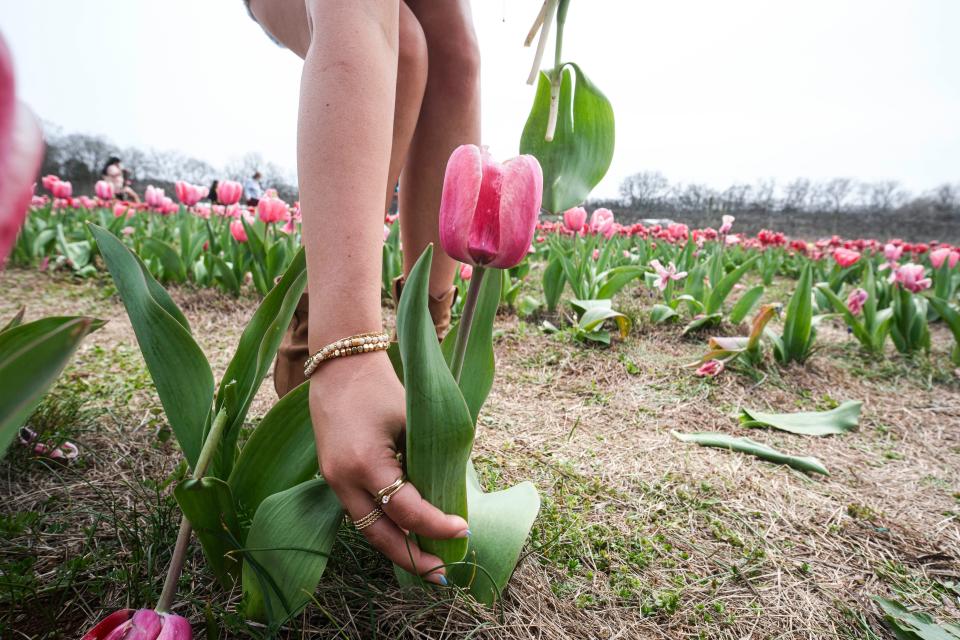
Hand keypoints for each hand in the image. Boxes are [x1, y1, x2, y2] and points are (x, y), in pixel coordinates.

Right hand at [309, 350, 467, 583]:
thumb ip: (428, 458)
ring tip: (426, 563)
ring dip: (397, 549)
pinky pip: (359, 513)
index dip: (437, 526)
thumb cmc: (382, 388)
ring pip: (367, 530)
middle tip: (443, 574)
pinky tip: (405, 536)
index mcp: (366, 463)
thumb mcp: (413, 421)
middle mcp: (344, 480)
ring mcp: (333, 481)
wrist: (340, 367)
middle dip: (412, 559)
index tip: (463, 530)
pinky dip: (383, 527)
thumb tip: (452, 494)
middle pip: (380, 536)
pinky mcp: (332, 478)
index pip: (407, 511)